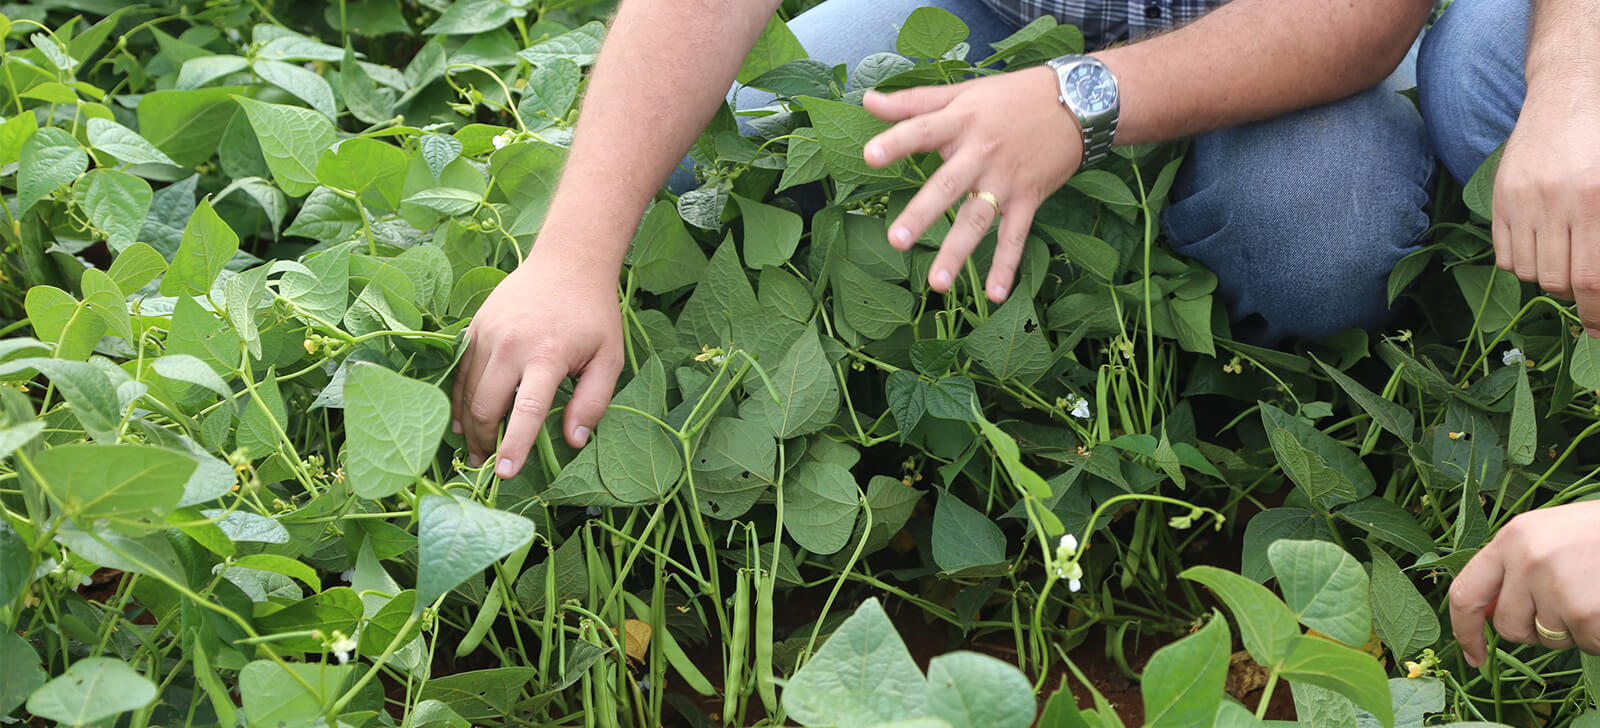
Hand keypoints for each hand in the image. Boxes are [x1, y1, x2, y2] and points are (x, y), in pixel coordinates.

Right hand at [450, 246, 624, 478]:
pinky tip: (462, 419)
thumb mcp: (609, 358)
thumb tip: (573, 440)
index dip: (514, 445)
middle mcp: (510, 344)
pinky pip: (459, 371)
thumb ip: (594, 402)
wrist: (567, 261)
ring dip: (468, 425)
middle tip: (489, 466)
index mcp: (547, 355)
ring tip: (475, 449)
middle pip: (485, 405)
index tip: (504, 474)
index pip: (525, 410)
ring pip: (466, 391)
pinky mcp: (475, 326)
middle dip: (484, 441)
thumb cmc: (593, 315)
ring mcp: (487, 333)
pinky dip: (458, 398)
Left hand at [862, 65, 1084, 302]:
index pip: (923, 131)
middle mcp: (982, 153)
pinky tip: (995, 295)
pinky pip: (1015, 236)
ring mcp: (1006, 180)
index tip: (869, 156)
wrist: (1077, 101)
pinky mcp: (1028, 198)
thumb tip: (867, 101)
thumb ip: (913, 102)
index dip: (897, 142)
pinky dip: (1007, 265)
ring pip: (978, 219)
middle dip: (923, 213)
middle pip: (948, 185)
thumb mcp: (963, 92)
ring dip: (958, 252)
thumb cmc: (1012, 96)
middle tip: (897, 240)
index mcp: (961, 123)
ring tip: (936, 284)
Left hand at [1449, 501, 1599, 666]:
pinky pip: (1585, 645)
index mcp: (1513, 538)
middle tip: (1569, 603)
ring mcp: (1558, 587)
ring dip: (1574, 630)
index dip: (1465, 630)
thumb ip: (1513, 568)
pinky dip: (1599, 636)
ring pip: (1550, 639)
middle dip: (1535, 629)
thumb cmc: (1599, 535)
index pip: (1466, 593)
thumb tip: (1487, 614)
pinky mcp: (1586, 613)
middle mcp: (1528, 560)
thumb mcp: (1548, 536)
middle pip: (1509, 626)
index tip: (1473, 655)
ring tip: (1594, 593)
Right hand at [1490, 84, 1599, 335]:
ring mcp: (1524, 199)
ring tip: (1562, 259)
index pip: (1593, 279)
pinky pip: (1504, 254)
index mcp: (1596, 200)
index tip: (1597, 330)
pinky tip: (1540, 245)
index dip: (1596, 314)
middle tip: (1585, 292)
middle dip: (1575, 296)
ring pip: (1528, 271)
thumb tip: (1599, 286)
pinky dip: (1521, 262)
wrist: (1574, 90)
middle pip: (1558, 281)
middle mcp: (1558, 202)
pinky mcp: (1501, 197)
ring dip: (1547, 277)